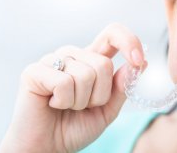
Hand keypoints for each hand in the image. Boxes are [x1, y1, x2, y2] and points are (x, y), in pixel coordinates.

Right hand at [0, 23, 147, 152]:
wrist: (46, 146)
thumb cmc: (73, 128)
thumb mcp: (106, 110)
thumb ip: (122, 88)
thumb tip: (142, 63)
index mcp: (90, 60)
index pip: (112, 34)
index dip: (128, 41)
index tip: (138, 61)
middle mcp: (71, 55)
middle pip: (103, 64)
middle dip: (98, 96)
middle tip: (81, 107)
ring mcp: (51, 60)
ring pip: (84, 75)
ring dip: (79, 102)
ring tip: (65, 107)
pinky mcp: (34, 71)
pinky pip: (63, 82)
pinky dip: (62, 101)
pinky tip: (51, 104)